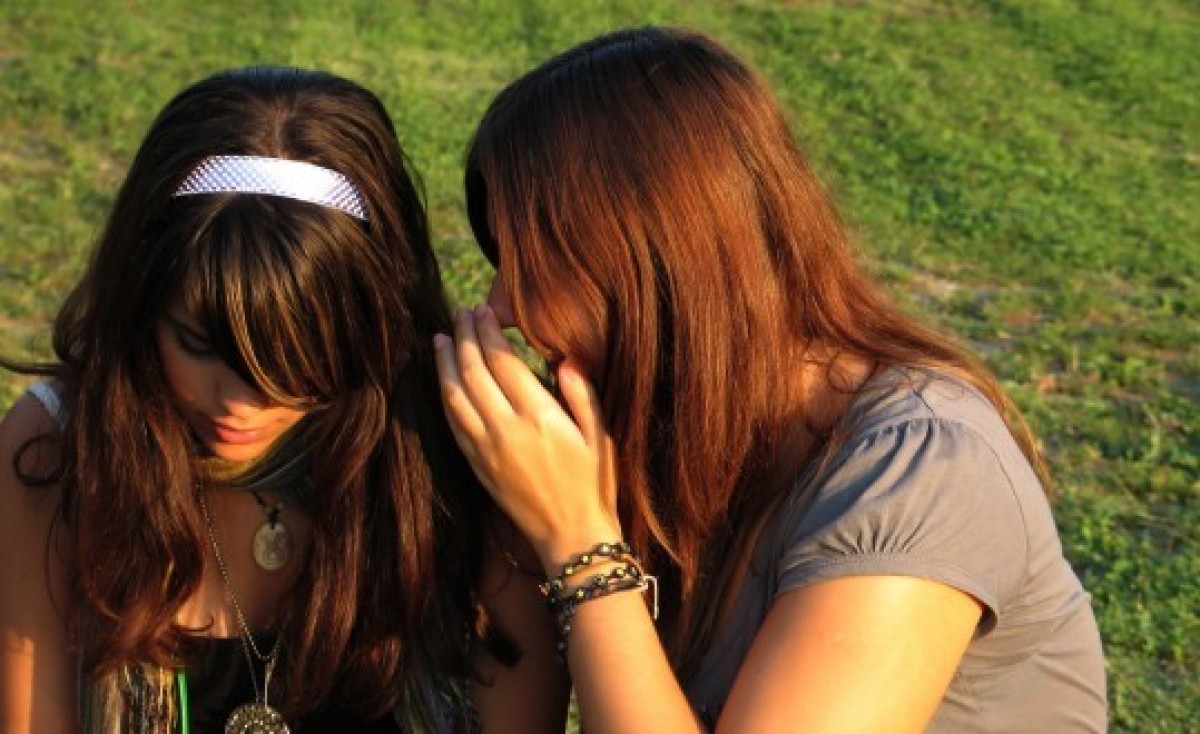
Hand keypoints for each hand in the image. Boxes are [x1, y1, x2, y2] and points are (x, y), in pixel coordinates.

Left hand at [434, 305, 620, 570]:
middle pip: (474, 372)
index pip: (504, 362)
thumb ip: (582, 395)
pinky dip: (444, 396)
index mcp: (540, 417)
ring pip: (455, 396)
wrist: (572, 537)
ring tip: (441, 338)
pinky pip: (453, 423)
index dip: (489, 333)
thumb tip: (566, 358)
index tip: (483, 311)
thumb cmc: (595, 485)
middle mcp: (507, 430)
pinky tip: (443, 379)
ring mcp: (487, 450)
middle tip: (461, 313)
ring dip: (445, 364)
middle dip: (464, 338)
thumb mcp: (600, 436)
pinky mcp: (477, 466)